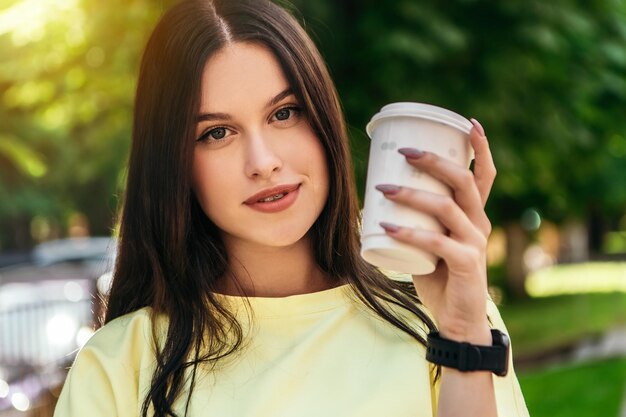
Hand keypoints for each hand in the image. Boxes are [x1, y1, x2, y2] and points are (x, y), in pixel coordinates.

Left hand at [376, 119, 495, 342]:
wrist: (458, 319)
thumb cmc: (440, 276)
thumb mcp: (430, 241)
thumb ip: (417, 220)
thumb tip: (380, 197)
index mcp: (475, 215)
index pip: (484, 175)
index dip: (480, 148)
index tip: (469, 122)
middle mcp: (480, 223)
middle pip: (463, 181)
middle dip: (435, 160)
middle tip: (404, 151)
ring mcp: (475, 243)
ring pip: (447, 207)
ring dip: (412, 194)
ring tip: (383, 189)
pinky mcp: (466, 263)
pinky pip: (436, 242)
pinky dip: (409, 233)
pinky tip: (386, 227)